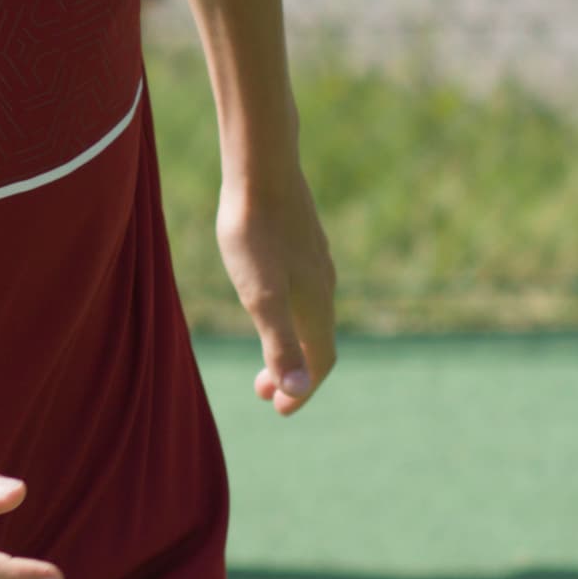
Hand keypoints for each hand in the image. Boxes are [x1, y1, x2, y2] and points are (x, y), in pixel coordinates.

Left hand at [219, 168, 338, 415]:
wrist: (261, 168)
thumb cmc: (254, 233)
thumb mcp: (260, 295)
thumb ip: (279, 343)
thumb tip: (297, 390)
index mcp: (315, 304)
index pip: (319, 361)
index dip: (302, 390)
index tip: (278, 409)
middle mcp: (323, 285)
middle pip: (315, 341)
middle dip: (292, 372)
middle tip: (261, 391)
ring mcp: (314, 260)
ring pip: (309, 315)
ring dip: (288, 342)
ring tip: (261, 354)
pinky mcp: (302, 239)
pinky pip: (303, 290)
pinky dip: (287, 313)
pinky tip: (267, 299)